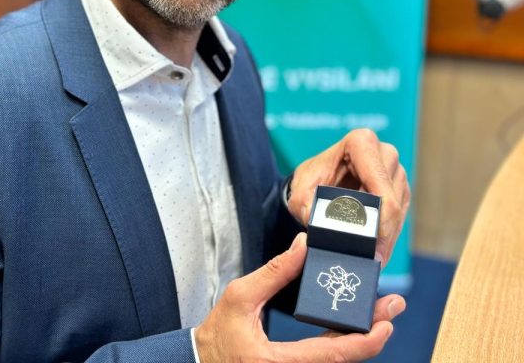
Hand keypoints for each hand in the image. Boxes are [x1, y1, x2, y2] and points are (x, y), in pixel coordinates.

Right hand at [195, 232, 404, 362]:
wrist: (203, 362)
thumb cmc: (218, 333)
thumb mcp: (241, 296)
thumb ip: (275, 272)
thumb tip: (303, 246)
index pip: (332, 356)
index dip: (364, 341)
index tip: (386, 323)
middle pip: (344, 359)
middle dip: (374, 332)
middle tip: (394, 306)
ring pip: (338, 360)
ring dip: (362, 335)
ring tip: (380, 310)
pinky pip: (326, 358)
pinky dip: (344, 341)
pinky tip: (354, 322)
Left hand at [286, 128, 408, 265]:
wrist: (316, 181)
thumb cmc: (310, 181)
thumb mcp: (300, 192)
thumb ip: (305, 206)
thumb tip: (316, 224)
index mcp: (361, 143)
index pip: (380, 184)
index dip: (380, 215)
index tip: (371, 240)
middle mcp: (384, 153)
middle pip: (393, 200)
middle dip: (382, 232)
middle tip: (370, 258)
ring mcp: (395, 171)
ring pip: (400, 211)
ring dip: (387, 238)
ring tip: (371, 259)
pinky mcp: (400, 189)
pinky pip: (400, 216)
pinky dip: (388, 237)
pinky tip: (375, 253)